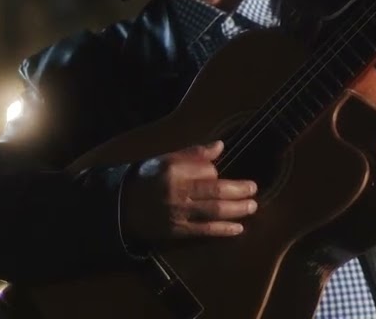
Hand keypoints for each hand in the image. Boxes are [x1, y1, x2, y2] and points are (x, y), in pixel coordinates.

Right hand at [119, 140, 257, 247]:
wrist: (122, 206)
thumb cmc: (146, 179)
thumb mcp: (164, 160)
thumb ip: (192, 153)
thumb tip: (220, 145)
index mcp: (173, 169)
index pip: (206, 169)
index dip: (215, 171)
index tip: (218, 173)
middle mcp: (177, 191)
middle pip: (216, 191)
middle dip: (239, 190)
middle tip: (253, 189)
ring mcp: (178, 212)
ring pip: (214, 211)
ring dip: (237, 209)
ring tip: (252, 206)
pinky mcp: (178, 230)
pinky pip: (206, 230)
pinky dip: (224, 229)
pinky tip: (239, 228)